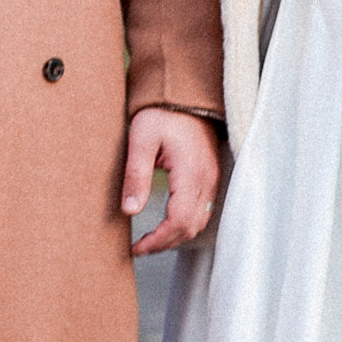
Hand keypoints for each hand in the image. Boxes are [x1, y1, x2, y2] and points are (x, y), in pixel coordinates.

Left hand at [123, 107, 221, 254]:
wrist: (184, 94)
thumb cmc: (162, 113)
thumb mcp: (141, 140)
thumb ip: (136, 175)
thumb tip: (130, 210)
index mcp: (190, 173)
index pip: (178, 221)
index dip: (158, 240)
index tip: (137, 247)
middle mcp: (206, 180)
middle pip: (191, 227)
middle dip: (165, 243)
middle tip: (140, 248)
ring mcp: (211, 179)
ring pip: (199, 222)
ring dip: (176, 236)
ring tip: (152, 240)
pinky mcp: (210, 176)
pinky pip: (203, 210)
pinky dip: (186, 224)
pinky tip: (168, 224)